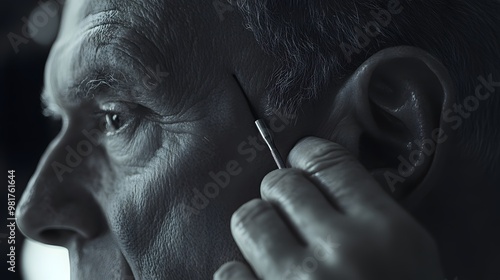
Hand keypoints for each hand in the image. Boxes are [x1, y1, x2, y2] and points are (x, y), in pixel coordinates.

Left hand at [214, 137, 443, 279]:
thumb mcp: (410, 261)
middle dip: (281, 194)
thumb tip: (327, 179)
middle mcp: (343, 254)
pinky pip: (228, 274)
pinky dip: (240, 278)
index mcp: (387, 235)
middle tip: (289, 211)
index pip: (328, 162)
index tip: (300, 160)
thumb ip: (373, 215)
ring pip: (249, 220)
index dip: (307, 155)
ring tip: (273, 249)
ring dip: (258, 230)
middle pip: (281, 184)